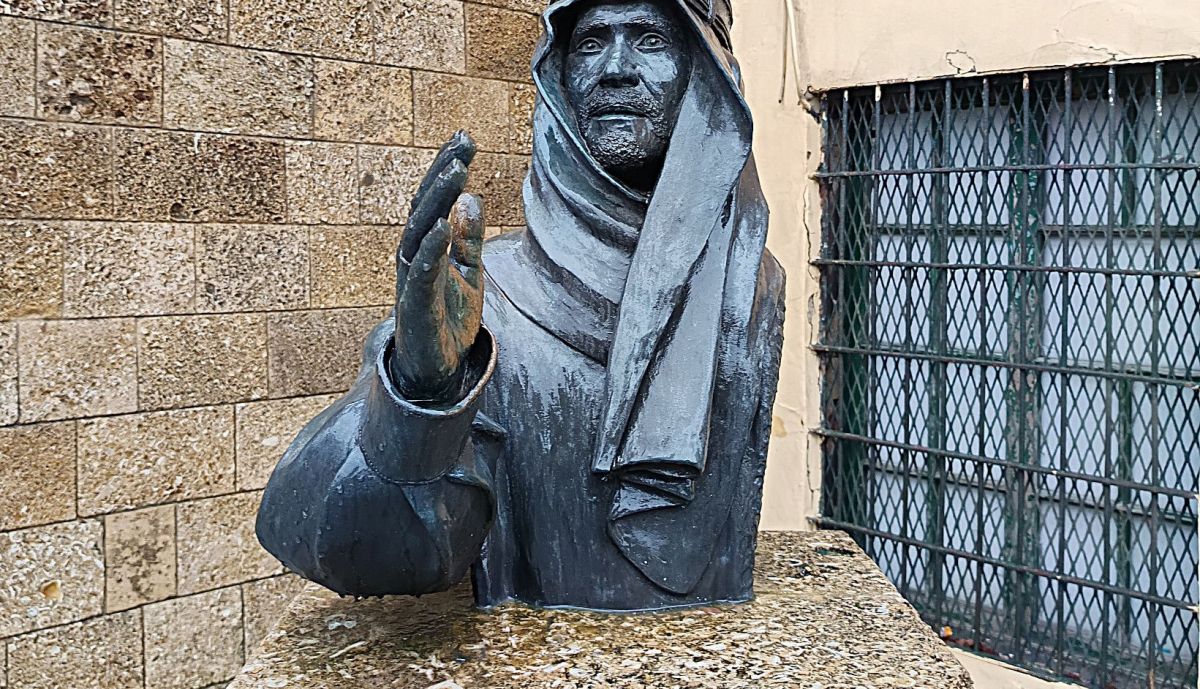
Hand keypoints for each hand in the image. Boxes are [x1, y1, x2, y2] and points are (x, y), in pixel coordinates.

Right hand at [390, 131, 484, 403]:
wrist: (439, 370)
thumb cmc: (450, 318)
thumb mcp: (470, 272)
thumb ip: (470, 238)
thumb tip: (474, 197)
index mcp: (426, 246)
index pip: (434, 199)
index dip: (446, 168)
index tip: (464, 137)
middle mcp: (413, 257)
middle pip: (424, 206)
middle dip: (442, 172)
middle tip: (462, 143)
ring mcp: (411, 280)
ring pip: (419, 232)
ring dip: (436, 201)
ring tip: (455, 172)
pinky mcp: (416, 306)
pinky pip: (420, 273)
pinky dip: (431, 249)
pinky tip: (442, 225)